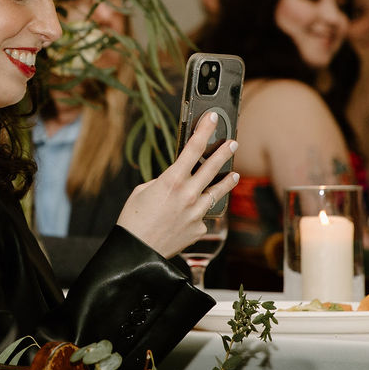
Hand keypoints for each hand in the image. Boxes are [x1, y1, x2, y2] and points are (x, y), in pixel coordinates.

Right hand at [115, 113, 238, 257]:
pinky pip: (202, 217)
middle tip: (233, 143)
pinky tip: (191, 215)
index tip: (213, 118)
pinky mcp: (199, 229)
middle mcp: (188, 194)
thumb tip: (177, 182)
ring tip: (234, 174)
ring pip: (217, 193)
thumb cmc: (133, 220)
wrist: (137, 251)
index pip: (193, 148)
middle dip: (224, 152)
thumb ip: (164, 182)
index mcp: (171, 180)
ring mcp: (196, 213)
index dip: (204, 130)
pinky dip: (198, 213)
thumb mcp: (143, 191)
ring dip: (226, 182)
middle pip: (212, 167)